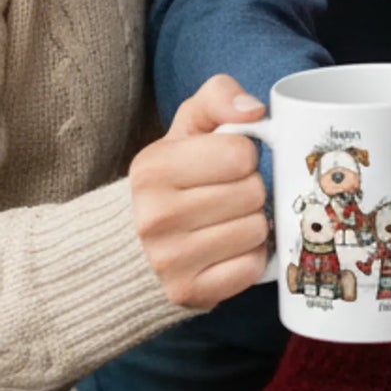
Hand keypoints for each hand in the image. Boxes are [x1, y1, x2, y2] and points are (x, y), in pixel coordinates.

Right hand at [128, 75, 271, 308]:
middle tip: (228, 195)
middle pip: (253, 192)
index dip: (244, 157)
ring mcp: (168, 261)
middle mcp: (153, 217)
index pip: (241, 153)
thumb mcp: (188, 128)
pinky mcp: (188, 292)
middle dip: (251, 190)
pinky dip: (250, 257)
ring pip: (257, 229)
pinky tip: (228, 251)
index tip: (226, 165)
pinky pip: (252, 266)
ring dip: (253, 224)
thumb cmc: (175, 178)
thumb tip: (253, 110)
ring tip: (226, 222)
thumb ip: (219, 97)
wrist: (133, 245)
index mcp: (152, 169)